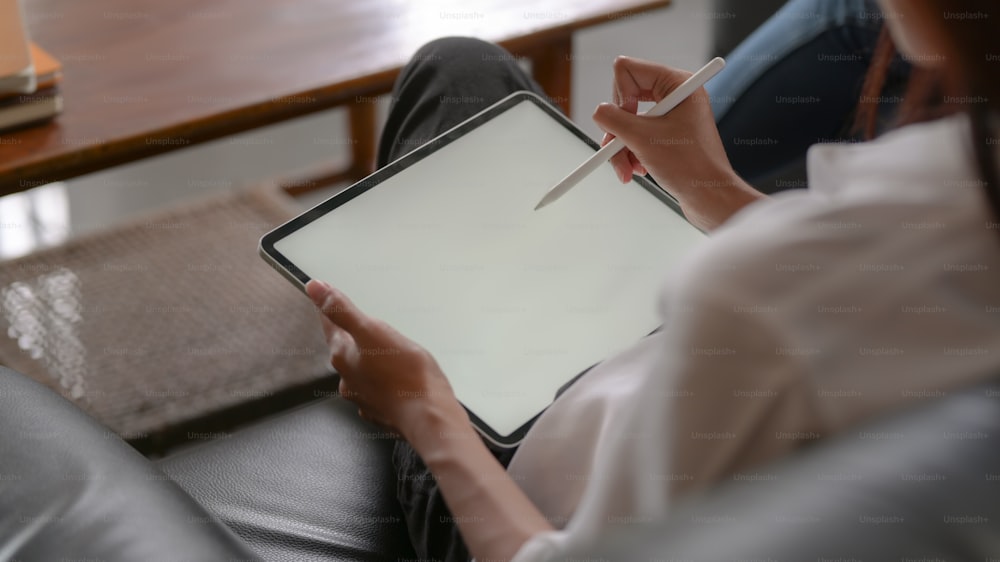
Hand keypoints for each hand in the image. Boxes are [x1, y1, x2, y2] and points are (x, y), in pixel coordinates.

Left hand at [305, 280, 467, 438]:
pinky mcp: (382, 410)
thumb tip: (314, 289)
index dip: (329, 309)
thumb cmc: (406, 375)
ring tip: (386, 352)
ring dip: (370, 361)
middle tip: (366, 325)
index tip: (327, 297)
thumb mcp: (373, 331)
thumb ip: (342, 310)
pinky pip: (377, 390)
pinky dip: (383, 382)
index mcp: (344, 357)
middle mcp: (348, 380)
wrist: (428, 416)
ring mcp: (364, 398)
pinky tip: (397, 378)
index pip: (330, 326)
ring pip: (361, 372)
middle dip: (354, 337)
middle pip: (345, 350)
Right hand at [594, 57, 761, 229]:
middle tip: (620, 147)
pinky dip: (630, 154)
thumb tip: (599, 112)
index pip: (627, 69)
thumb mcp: (641, 138)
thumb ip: (612, 119)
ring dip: (622, 147)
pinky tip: (636, 170)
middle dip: (618, 128)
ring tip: (628, 170)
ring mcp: (672, 115)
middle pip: (624, 97)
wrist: (710, 199)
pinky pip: (636, 136)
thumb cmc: (689, 167)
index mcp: (678, 83)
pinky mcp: (667, 135)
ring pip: (627, 121)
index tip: (629, 119)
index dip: (619, 95)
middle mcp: (676, 95)